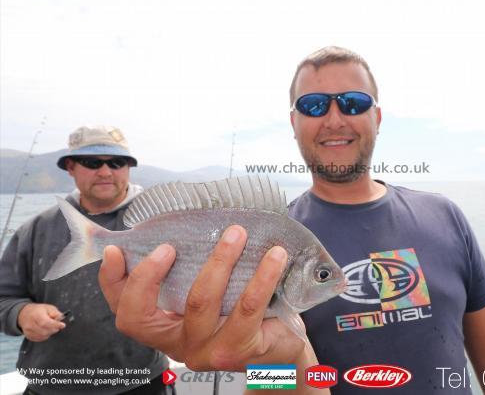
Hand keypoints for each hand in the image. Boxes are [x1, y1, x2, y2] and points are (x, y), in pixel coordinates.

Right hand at [17, 303, 65, 341]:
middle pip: (45, 331)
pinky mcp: (29, 336)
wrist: (25, 314)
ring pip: (43, 336)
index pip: (45, 323)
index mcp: (36, 315)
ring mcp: (28, 331)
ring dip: (50, 332)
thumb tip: (60, 318)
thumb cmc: (38, 310)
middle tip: (57, 325)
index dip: (55, 325)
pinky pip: (40, 339)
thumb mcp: (49, 307)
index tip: (62, 325)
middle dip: (54, 329)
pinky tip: (46, 330)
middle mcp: (30, 324)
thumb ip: (55, 313)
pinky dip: (46, 336)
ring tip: (51, 327)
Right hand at [98, 225, 305, 370]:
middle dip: (151, 273)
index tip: (115, 251)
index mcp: (166, 327)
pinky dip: (262, 276)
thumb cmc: (245, 315)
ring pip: (200, 303)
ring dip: (218, 261)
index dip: (113, 283)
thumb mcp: (214, 292)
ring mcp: (207, 351)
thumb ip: (193, 269)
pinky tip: (275, 256)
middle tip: (170, 245)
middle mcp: (180, 344)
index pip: (125, 312)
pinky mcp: (238, 350)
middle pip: (147, 315)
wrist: (281, 350)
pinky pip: (247, 308)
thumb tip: (190, 222)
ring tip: (237, 233)